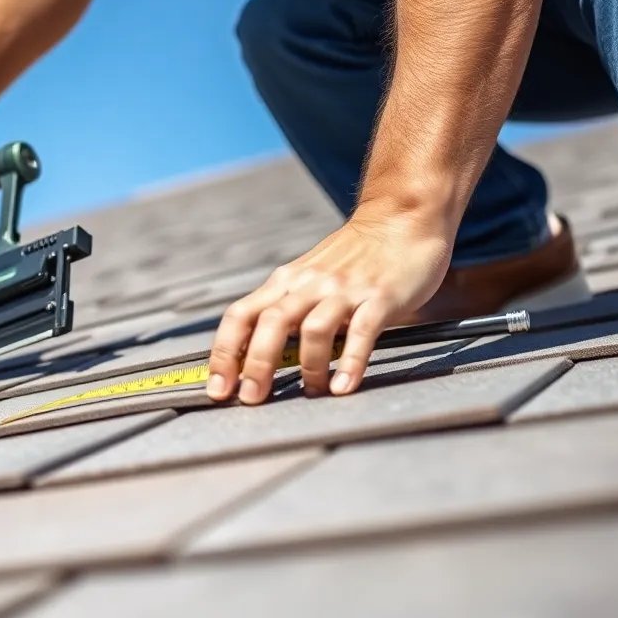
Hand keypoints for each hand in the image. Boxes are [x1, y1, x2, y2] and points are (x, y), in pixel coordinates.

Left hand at [206, 206, 453, 403]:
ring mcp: (344, 290)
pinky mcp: (380, 297)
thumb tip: (252, 354)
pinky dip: (350, 362)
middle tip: (251, 399)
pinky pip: (362, 332)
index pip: (239, 316)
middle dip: (255, 365)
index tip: (217, 388)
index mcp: (285, 282)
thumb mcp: (308, 277)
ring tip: (311, 392)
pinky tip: (343, 387)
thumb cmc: (353, 256)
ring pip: (313, 329)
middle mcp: (309, 284)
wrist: (400, 218)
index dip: (223, 353)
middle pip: (270, 323)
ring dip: (308, 367)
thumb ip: (285, 309)